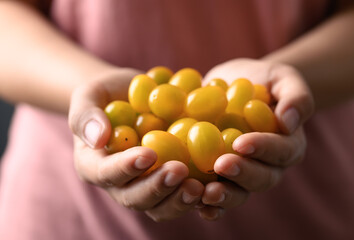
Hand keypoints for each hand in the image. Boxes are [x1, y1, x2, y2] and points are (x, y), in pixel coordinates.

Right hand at [68, 68, 203, 221]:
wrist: (130, 97)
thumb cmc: (106, 95)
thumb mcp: (89, 94)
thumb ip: (86, 114)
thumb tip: (98, 137)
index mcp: (94, 165)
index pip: (105, 174)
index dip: (126, 168)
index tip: (148, 153)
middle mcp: (119, 183)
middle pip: (135, 198)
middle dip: (157, 188)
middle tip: (179, 172)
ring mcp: (145, 185)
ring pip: (159, 206)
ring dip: (179, 200)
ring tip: (200, 187)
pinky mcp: (168, 182)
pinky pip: (180, 196)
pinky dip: (197, 196)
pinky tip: (215, 185)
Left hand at [197, 58, 313, 220]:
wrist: (236, 86)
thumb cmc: (264, 81)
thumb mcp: (283, 78)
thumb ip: (295, 96)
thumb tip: (290, 121)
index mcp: (287, 145)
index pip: (280, 150)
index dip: (262, 148)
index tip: (241, 143)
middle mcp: (268, 166)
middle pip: (262, 178)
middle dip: (242, 174)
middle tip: (221, 165)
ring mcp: (244, 174)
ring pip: (240, 193)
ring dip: (225, 195)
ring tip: (206, 193)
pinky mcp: (222, 177)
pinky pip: (219, 195)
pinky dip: (209, 204)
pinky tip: (194, 202)